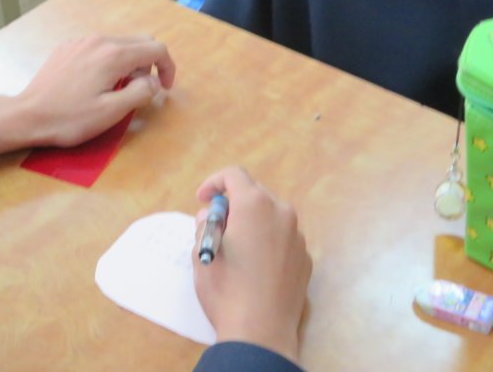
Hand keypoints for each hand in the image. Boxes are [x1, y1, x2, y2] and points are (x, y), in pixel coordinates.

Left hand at [0, 35, 174, 154]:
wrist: (28, 115)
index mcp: (113, 54)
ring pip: (119, 43)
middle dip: (150, 64)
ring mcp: (80, 41)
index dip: (168, 68)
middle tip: (142, 91)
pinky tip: (96, 83)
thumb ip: (141, 93)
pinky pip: (99, 47)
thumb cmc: (71, 118)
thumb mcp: (112, 112)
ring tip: (118, 90)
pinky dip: (109, 60)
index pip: (156, 49)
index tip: (164, 89)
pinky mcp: (67, 48)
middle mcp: (98, 40)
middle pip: (140, 41)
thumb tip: (154, 82)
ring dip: (129, 62)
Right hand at [192, 167, 310, 363]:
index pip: (234, 175)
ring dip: (252, 224)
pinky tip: (256, 268)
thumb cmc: (226, 288)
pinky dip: (268, 242)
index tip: (201, 201)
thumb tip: (212, 216)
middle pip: (255, 194)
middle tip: (217, 227)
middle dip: (234, 204)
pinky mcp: (306, 260)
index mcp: (254, 205)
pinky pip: (283, 239)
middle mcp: (282, 214)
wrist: (261, 333)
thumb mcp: (202, 252)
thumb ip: (205, 224)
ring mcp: (298, 238)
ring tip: (236, 250)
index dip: (213, 183)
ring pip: (271, 217)